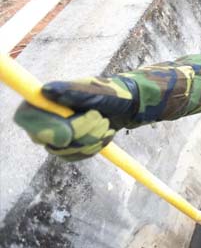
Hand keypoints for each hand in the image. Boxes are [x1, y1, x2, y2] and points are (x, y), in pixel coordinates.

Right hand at [12, 77, 135, 160]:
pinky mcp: (66, 147)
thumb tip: (45, 90)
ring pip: (62, 150)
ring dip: (91, 139)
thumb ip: (72, 91)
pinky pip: (73, 157)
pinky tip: (103, 135)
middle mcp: (45, 117)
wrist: (128, 107)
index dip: (43, 127)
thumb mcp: (96, 91)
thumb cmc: (112, 94)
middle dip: (80, 132)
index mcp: (46, 99)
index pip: (25, 116)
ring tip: (105, 123)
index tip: (69, 130)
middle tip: (100, 118)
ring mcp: (55, 134)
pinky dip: (93, 148)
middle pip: (47, 139)